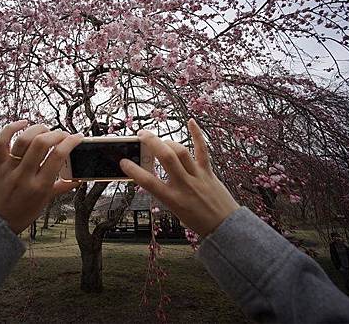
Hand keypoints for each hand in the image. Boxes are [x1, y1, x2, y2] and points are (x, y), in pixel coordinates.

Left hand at [0, 121, 83, 233]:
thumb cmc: (23, 213)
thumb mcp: (46, 201)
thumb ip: (62, 187)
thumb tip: (78, 179)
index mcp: (40, 186)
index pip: (58, 156)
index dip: (71, 142)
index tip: (77, 137)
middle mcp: (24, 175)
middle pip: (42, 143)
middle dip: (57, 133)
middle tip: (63, 134)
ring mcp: (10, 168)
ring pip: (24, 139)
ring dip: (38, 129)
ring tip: (46, 129)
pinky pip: (1, 141)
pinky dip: (11, 128)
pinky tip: (23, 123)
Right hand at [120, 118, 238, 236]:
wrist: (224, 227)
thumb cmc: (198, 221)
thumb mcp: (174, 209)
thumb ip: (163, 192)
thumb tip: (151, 175)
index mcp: (173, 200)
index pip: (148, 182)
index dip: (133, 170)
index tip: (123, 161)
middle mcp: (185, 185)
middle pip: (166, 158)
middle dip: (152, 142)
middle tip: (141, 135)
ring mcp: (198, 176)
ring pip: (181, 151)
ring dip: (167, 142)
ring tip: (159, 140)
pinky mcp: (208, 172)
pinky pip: (202, 150)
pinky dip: (196, 134)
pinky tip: (191, 121)